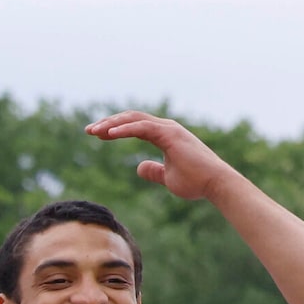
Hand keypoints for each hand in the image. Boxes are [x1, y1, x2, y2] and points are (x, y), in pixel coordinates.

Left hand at [87, 112, 237, 202]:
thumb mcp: (167, 177)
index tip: (96, 134)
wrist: (215, 185)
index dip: (115, 128)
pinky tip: (109, 134)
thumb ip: (154, 171)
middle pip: (131, 118)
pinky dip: (125, 128)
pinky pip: (143, 127)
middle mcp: (166, 128)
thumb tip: (139, 167)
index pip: (135, 126)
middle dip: (109, 123)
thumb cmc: (195, 182)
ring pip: (135, 119)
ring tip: (93, 131)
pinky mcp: (171, 135)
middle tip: (88, 130)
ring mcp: (170, 129)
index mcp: (164, 135)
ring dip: (112, 124)